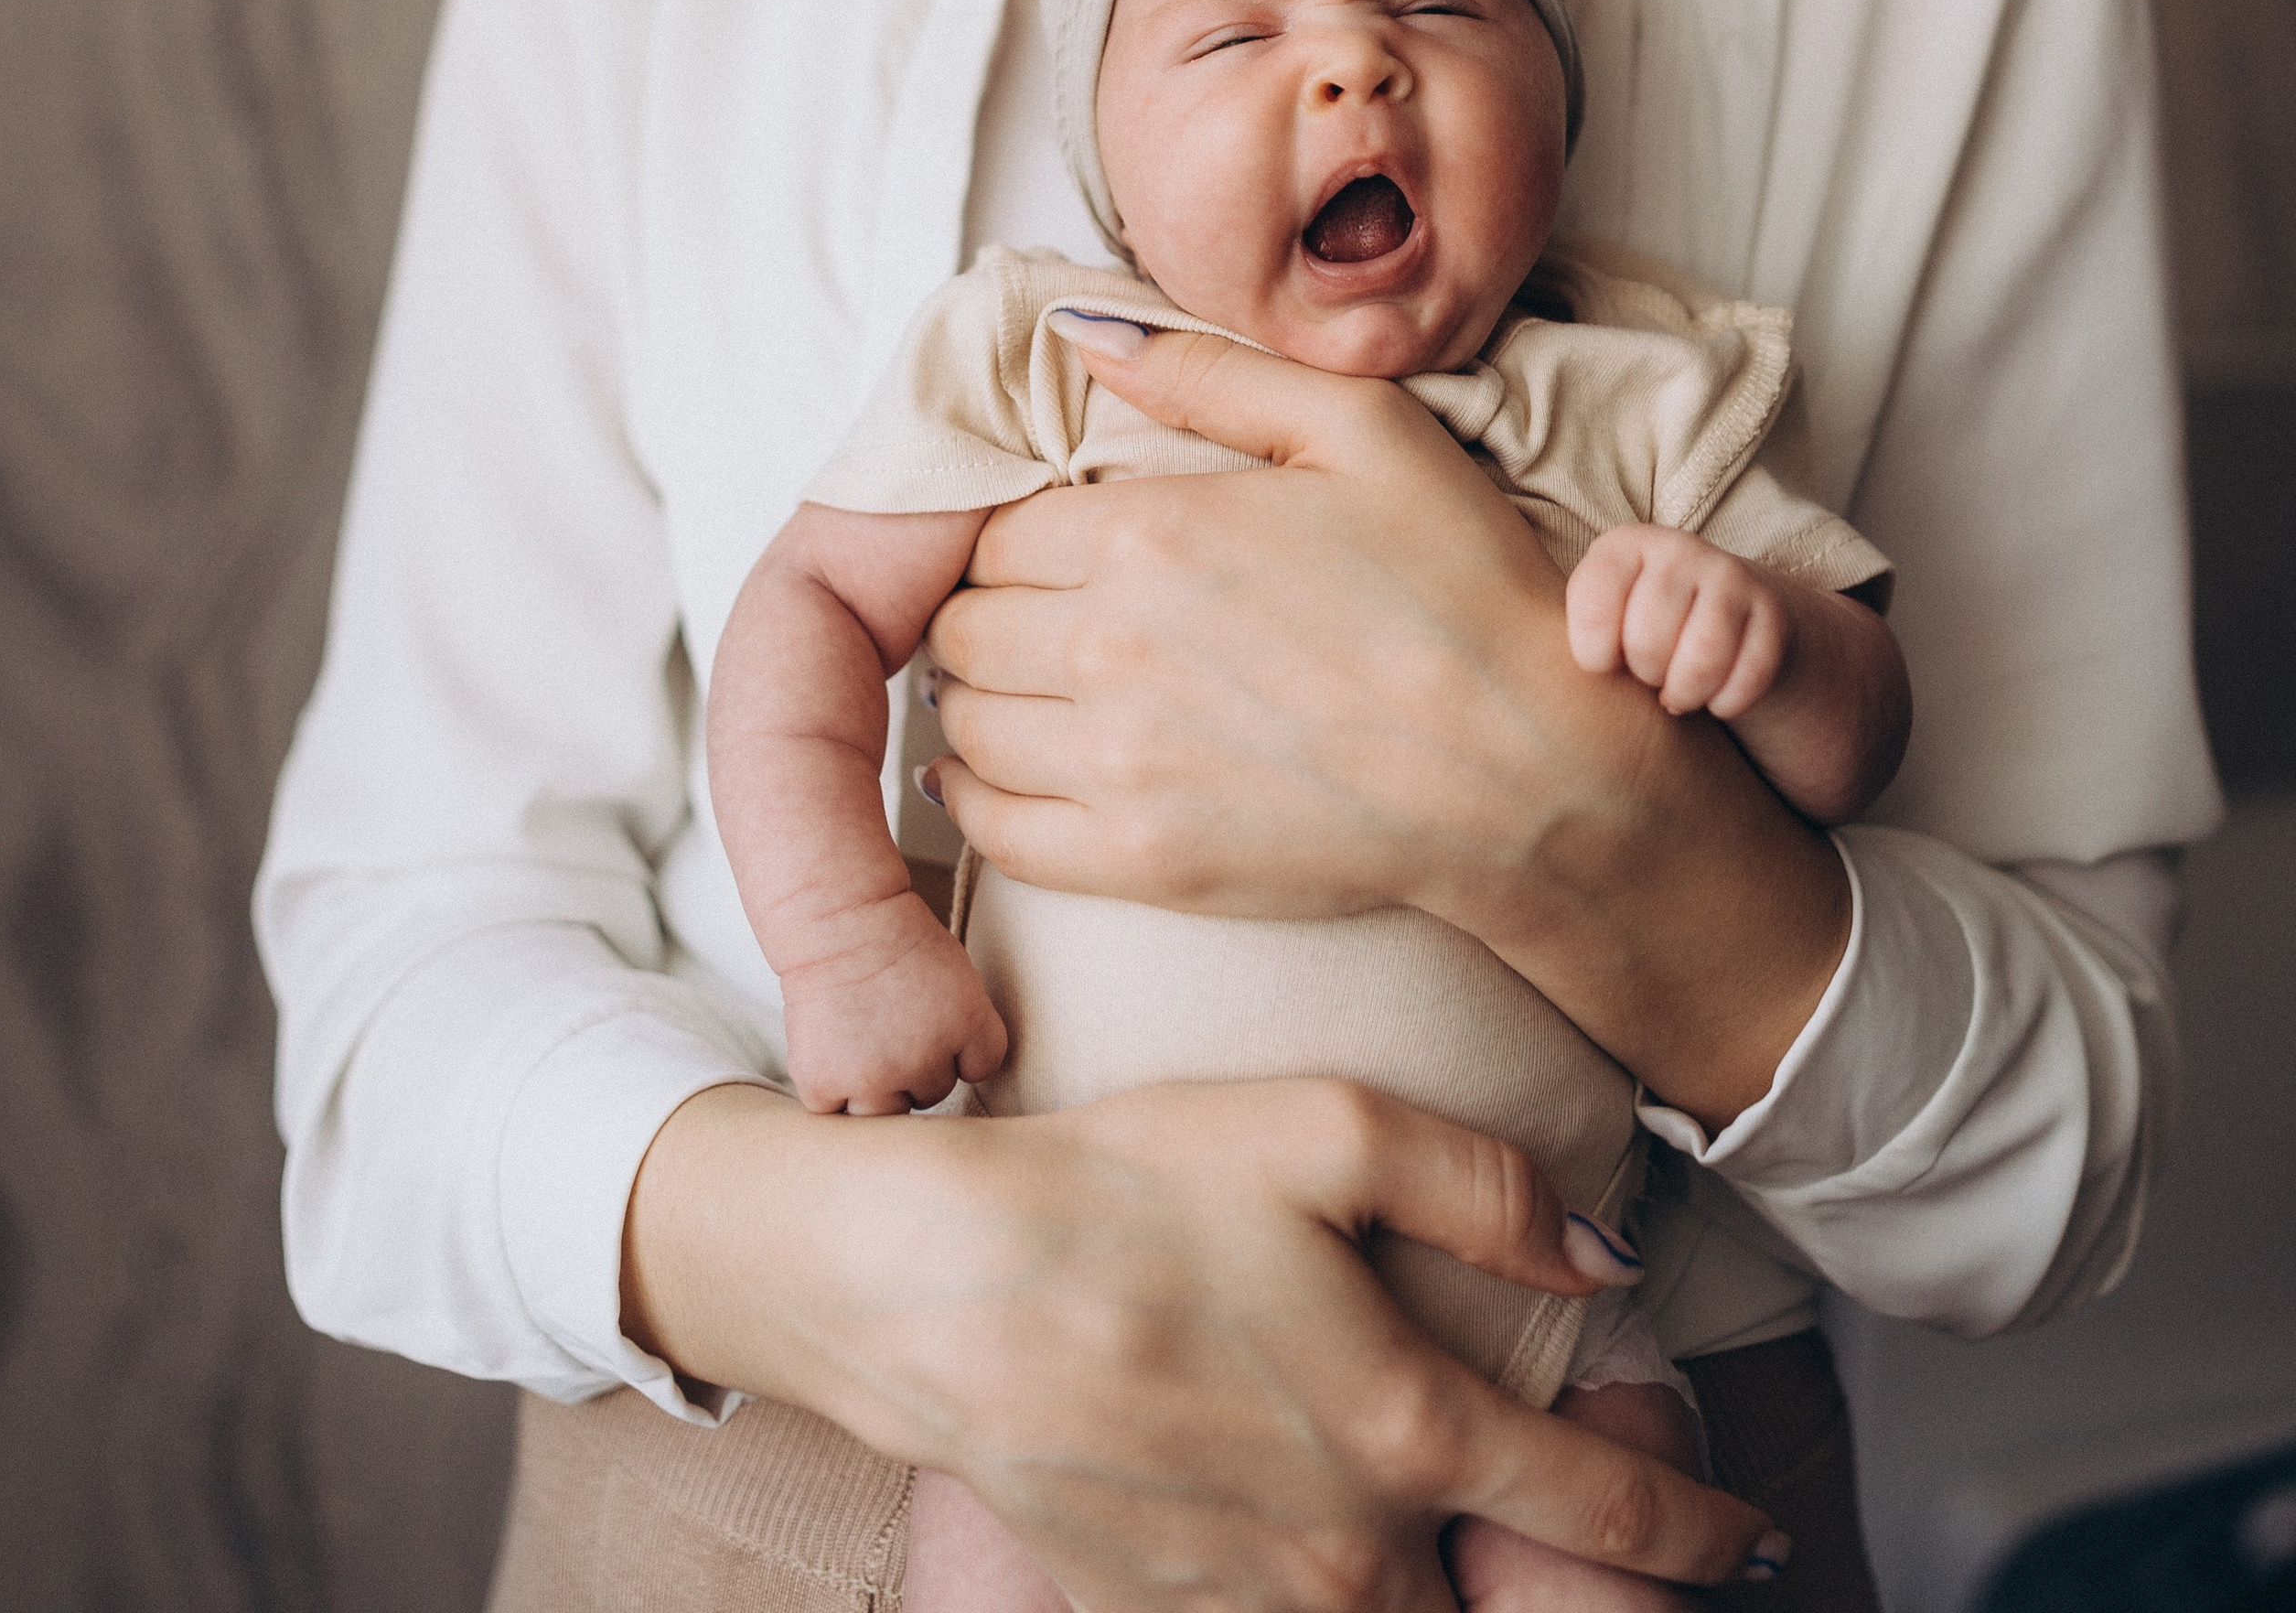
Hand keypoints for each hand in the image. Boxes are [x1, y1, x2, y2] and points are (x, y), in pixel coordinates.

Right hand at [622, 1075, 1785, 1608]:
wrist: (934, 1293)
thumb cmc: (1125, 1189)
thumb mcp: (1318, 1127)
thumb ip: (1485, 1186)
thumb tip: (1608, 1257)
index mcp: (1406, 1432)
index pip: (1609, 1516)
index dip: (1704, 1533)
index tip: (1758, 1535)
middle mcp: (1350, 1552)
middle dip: (1592, 1599)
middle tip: (1622, 1558)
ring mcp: (1257, 1606)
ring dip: (1461, 1600)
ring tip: (1469, 1541)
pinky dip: (1346, 1601)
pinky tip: (1331, 1539)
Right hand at [779, 893, 1008, 1116]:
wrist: (836, 920)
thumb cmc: (893, 937)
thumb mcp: (956, 975)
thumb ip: (965, 1029)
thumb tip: (958, 1075)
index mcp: (968, 1025)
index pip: (981, 1067)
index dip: (959, 1047)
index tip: (936, 1023)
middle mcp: (926, 1060)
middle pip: (932, 1093)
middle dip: (914, 1067)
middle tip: (889, 1023)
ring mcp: (874, 1078)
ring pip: (886, 1113)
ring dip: (877, 1089)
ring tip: (861, 1042)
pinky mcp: (825, 1086)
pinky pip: (836, 1111)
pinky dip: (830, 1089)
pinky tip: (830, 1051)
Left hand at [921, 320, 1850, 1125]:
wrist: (1531, 772)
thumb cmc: (1462, 591)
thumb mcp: (1361, 430)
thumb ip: (1206, 370)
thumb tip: (1082, 331)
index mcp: (1151, 534)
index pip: (997, 530)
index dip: (1020, 532)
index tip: (1059, 544)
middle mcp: (1111, 648)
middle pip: (965, 623)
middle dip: (991, 608)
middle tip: (1043, 611)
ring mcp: (1122, 764)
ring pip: (966, 719)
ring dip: (981, 695)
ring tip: (1030, 683)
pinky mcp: (1144, 861)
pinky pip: (996, 826)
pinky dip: (975, 795)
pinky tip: (999, 770)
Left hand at [1564, 529, 1791, 723]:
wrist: (1727, 623)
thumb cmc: (1641, 631)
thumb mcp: (1603, 620)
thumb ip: (1573, 634)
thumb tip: (1551, 681)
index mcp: (1623, 546)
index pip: (1593, 604)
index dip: (1594, 653)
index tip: (1603, 663)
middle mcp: (1677, 547)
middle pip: (1648, 639)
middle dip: (1645, 675)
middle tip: (1649, 675)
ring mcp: (1731, 574)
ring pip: (1702, 656)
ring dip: (1686, 693)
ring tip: (1677, 693)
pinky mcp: (1774, 611)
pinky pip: (1749, 675)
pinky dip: (1728, 703)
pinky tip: (1717, 699)